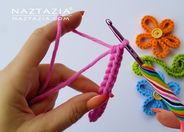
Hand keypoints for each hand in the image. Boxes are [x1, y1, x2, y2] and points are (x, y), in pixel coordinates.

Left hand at [0, 11, 106, 131]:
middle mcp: (17, 75)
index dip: (62, 25)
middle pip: (56, 71)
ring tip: (45, 124)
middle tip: (98, 98)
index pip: (40, 41)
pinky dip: (50, 104)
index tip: (80, 16)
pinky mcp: (22, 91)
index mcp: (14, 77)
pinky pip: (45, 91)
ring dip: (56, 102)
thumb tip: (99, 97)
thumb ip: (70, 113)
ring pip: (52, 84)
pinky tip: (41, 120)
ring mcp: (20, 83)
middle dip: (75, 86)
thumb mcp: (39, 130)